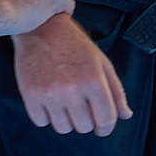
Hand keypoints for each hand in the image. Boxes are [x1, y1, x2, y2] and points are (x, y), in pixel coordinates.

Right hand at [13, 15, 131, 136]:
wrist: (41, 27)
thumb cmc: (75, 46)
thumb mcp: (102, 63)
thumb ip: (116, 91)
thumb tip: (126, 116)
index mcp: (93, 80)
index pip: (105, 119)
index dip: (106, 128)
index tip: (102, 127)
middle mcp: (72, 89)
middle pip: (84, 127)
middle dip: (86, 121)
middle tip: (81, 107)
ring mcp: (49, 93)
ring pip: (62, 128)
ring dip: (66, 120)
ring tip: (64, 102)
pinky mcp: (30, 94)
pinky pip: (41, 122)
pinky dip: (46, 116)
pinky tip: (48, 101)